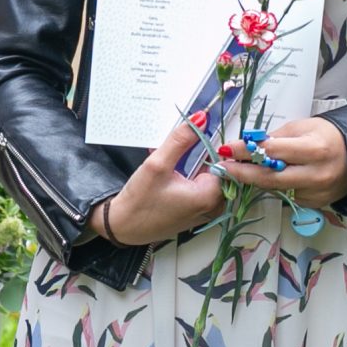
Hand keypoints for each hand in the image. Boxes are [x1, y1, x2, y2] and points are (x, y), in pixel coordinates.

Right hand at [95, 114, 227, 246]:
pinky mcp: (198, 215)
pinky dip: (189, 180)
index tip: (186, 149)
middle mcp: (213, 207)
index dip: (205, 149)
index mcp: (209, 196)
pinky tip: (170, 179)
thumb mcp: (157, 164)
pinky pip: (201, 189)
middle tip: (173, 159)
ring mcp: (206, 213)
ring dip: (191, 169)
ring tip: (168, 168)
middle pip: (216, 170)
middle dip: (196, 159)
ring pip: (207, 178)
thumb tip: (201, 118)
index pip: (223, 161)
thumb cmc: (139, 201)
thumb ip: (180, 140)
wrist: (123, 228)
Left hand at [215, 116, 346, 208]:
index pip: (272, 152)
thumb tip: (249, 146)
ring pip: (276, 189)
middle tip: (224, 168)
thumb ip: (276, 138)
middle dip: (243, 173)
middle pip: (270, 178)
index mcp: (314, 150)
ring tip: (241, 170)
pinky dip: (276, 186)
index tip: (227, 149)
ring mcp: (316, 193)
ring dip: (256, 180)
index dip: (247, 151)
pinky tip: (272, 177)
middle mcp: (316, 175)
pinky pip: (287, 196)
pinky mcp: (315, 204)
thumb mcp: (303, 127)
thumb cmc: (329, 137)